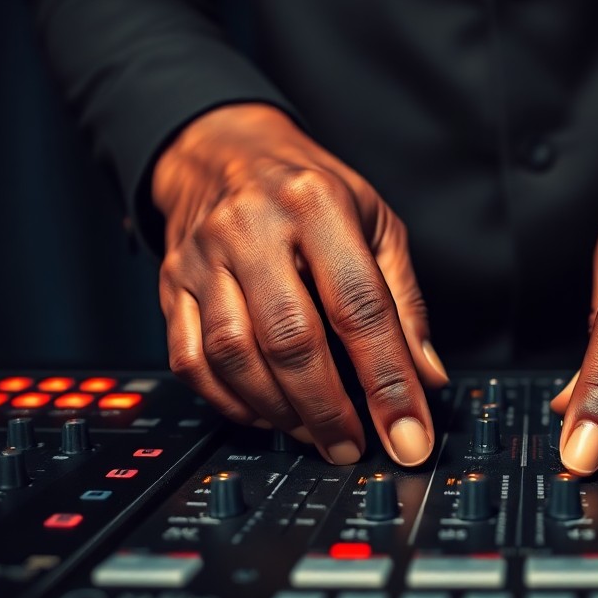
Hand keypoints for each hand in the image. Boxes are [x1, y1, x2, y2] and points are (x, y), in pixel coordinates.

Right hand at [153, 103, 447, 466]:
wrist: (224, 150)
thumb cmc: (310, 191)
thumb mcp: (375, 222)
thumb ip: (404, 301)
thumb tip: (428, 377)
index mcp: (317, 205)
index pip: (360, 307)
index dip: (389, 381)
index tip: (408, 434)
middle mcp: (253, 228)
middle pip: (291, 338)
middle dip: (330, 409)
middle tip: (354, 446)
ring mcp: (203, 258)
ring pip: (235, 354)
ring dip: (280, 410)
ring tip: (314, 432)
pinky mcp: (169, 284)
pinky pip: (190, 359)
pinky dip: (229, 400)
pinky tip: (264, 412)